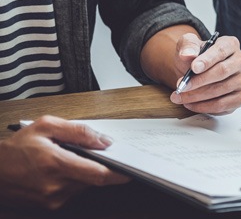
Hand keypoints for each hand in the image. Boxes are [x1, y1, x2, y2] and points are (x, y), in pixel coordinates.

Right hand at [0, 116, 128, 209]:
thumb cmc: (15, 148)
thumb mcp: (45, 126)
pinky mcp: (50, 205)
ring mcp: (53, 199)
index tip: (132, 169)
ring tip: (71, 158)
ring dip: (86, 172)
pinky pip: (74, 191)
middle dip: (100, 166)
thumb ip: (78, 131)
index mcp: (55, 165)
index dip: (119, 173)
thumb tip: (104, 140)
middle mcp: (56, 186)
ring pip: (85, 185)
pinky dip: (75, 180)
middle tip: (101, 154)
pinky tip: (63, 169)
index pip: (98, 174)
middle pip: (94, 180)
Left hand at [169, 33, 240, 113]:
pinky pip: (223, 105)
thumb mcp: (188, 45)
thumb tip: (187, 55)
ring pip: (221, 90)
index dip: (207, 60)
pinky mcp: (240, 97)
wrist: (196, 72)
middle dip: (199, 81)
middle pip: (222, 72)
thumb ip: (187, 46)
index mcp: (230, 44)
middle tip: (181, 86)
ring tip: (180, 97)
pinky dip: (204, 107)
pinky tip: (191, 104)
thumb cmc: (195, 58)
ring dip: (198, 96)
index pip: (221, 51)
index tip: (193, 68)